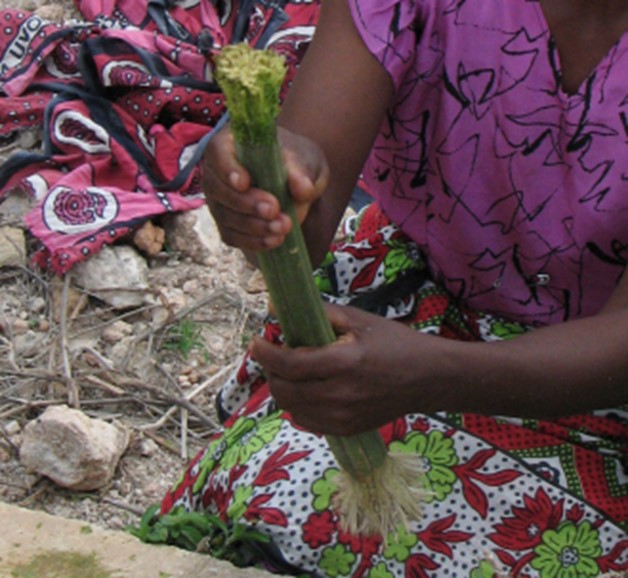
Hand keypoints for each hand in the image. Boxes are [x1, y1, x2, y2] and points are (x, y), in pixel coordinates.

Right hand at [201, 125, 329, 251]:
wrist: (293, 184)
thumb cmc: (293, 163)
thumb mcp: (304, 158)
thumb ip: (301, 170)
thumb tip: (303, 189)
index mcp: (230, 144)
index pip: (218, 152)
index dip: (228, 169)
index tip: (245, 182)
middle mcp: (217, 173)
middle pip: (219, 190)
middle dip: (246, 203)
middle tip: (274, 209)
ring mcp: (219, 201)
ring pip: (225, 216)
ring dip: (254, 226)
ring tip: (283, 227)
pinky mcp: (227, 225)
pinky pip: (232, 236)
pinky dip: (253, 241)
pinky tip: (275, 240)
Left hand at [251, 303, 436, 435]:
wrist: (428, 379)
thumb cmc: (395, 343)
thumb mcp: (359, 320)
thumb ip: (320, 314)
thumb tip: (278, 309)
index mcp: (343, 363)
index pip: (289, 364)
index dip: (265, 353)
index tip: (256, 342)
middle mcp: (340, 395)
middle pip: (283, 390)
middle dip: (271, 371)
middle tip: (273, 354)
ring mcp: (342, 418)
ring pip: (291, 408)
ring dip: (283, 388)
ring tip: (290, 370)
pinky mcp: (346, 430)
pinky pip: (307, 421)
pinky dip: (298, 405)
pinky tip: (308, 389)